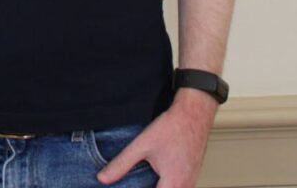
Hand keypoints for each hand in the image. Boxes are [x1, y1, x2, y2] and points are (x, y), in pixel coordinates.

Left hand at [97, 90, 216, 187]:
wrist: (193, 115)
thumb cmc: (171, 129)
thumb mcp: (141, 145)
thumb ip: (122, 164)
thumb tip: (103, 178)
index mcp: (173, 185)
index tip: (126, 186)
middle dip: (145, 186)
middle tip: (133, 180)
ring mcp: (190, 183)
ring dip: (156, 185)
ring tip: (141, 177)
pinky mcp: (191, 176)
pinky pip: (176, 186)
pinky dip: (164, 183)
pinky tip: (154, 174)